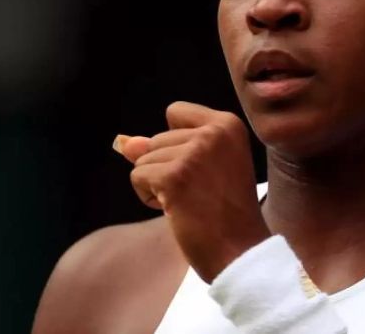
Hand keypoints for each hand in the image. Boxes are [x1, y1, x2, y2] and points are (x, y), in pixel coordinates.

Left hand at [113, 102, 270, 282]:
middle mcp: (214, 132)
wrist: (240, 251)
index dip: (177, 143)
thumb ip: (166, 147)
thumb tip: (124, 143)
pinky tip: (177, 210)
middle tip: (201, 193)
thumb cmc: (225, 213)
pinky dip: (149, 197)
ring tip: (191, 202)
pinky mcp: (174, 176)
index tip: (204, 169)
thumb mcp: (205, 168)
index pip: (176, 112)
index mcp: (228, 125)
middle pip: (157, 138)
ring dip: (158, 185)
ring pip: (144, 159)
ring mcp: (194, 153)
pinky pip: (137, 177)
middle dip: (167, 167)